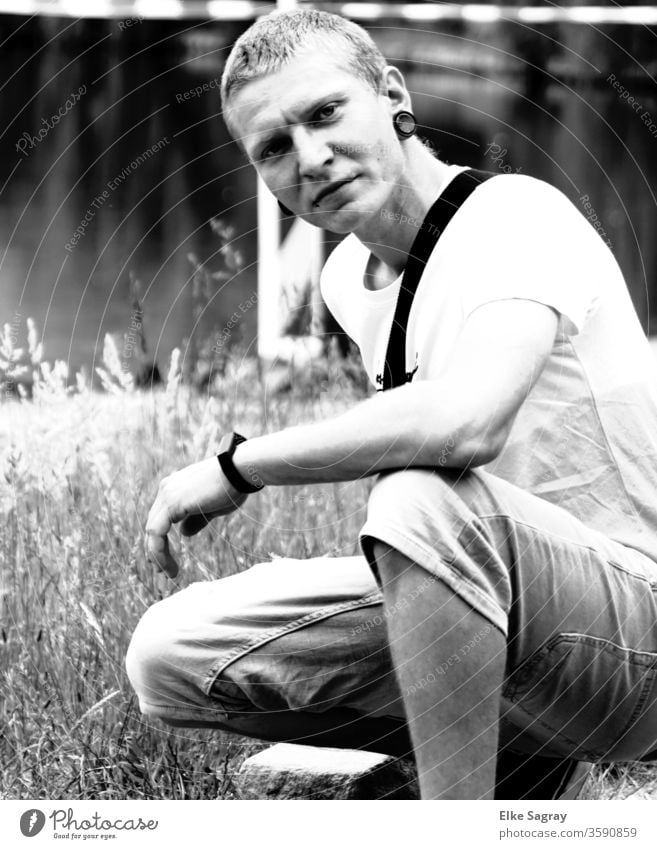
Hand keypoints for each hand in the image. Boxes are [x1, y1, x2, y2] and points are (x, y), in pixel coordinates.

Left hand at [145, 456, 247, 577]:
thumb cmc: (232, 486)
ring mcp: (167, 495)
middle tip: (164, 572)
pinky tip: (169, 566)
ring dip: (157, 555)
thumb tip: (183, 533)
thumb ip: (195, 519)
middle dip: (157, 551)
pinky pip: (156, 533)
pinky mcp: (172, 503)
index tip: (168, 560)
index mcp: (175, 487)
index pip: (161, 518)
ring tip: (168, 574)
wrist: (240, 471)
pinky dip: (159, 552)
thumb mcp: (211, 508)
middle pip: (153, 525)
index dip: (161, 540)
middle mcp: (167, 489)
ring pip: (152, 531)